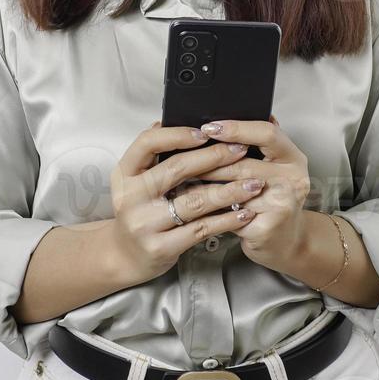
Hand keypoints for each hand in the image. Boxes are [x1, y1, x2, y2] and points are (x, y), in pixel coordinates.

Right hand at [107, 121, 259, 284]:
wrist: (125, 257)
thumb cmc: (140, 212)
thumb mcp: (137, 182)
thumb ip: (156, 158)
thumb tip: (180, 123)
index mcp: (125, 174)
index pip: (147, 143)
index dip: (177, 134)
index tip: (205, 132)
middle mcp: (131, 197)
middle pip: (177, 168)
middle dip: (214, 157)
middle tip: (241, 150)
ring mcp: (144, 224)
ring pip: (195, 200)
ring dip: (229, 190)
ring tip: (253, 183)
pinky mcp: (161, 247)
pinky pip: (201, 229)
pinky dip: (226, 219)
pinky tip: (244, 212)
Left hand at [187, 115, 311, 270]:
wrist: (285, 241)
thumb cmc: (271, 200)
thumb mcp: (270, 168)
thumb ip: (254, 145)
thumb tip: (218, 124)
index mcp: (293, 157)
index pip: (266, 133)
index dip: (236, 128)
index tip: (209, 127)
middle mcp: (293, 179)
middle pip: (244, 163)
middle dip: (208, 160)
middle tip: (181, 155)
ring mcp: (282, 204)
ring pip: (232, 189)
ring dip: (203, 183)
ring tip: (180, 176)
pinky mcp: (266, 227)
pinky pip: (228, 214)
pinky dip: (207, 209)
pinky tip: (190, 204)